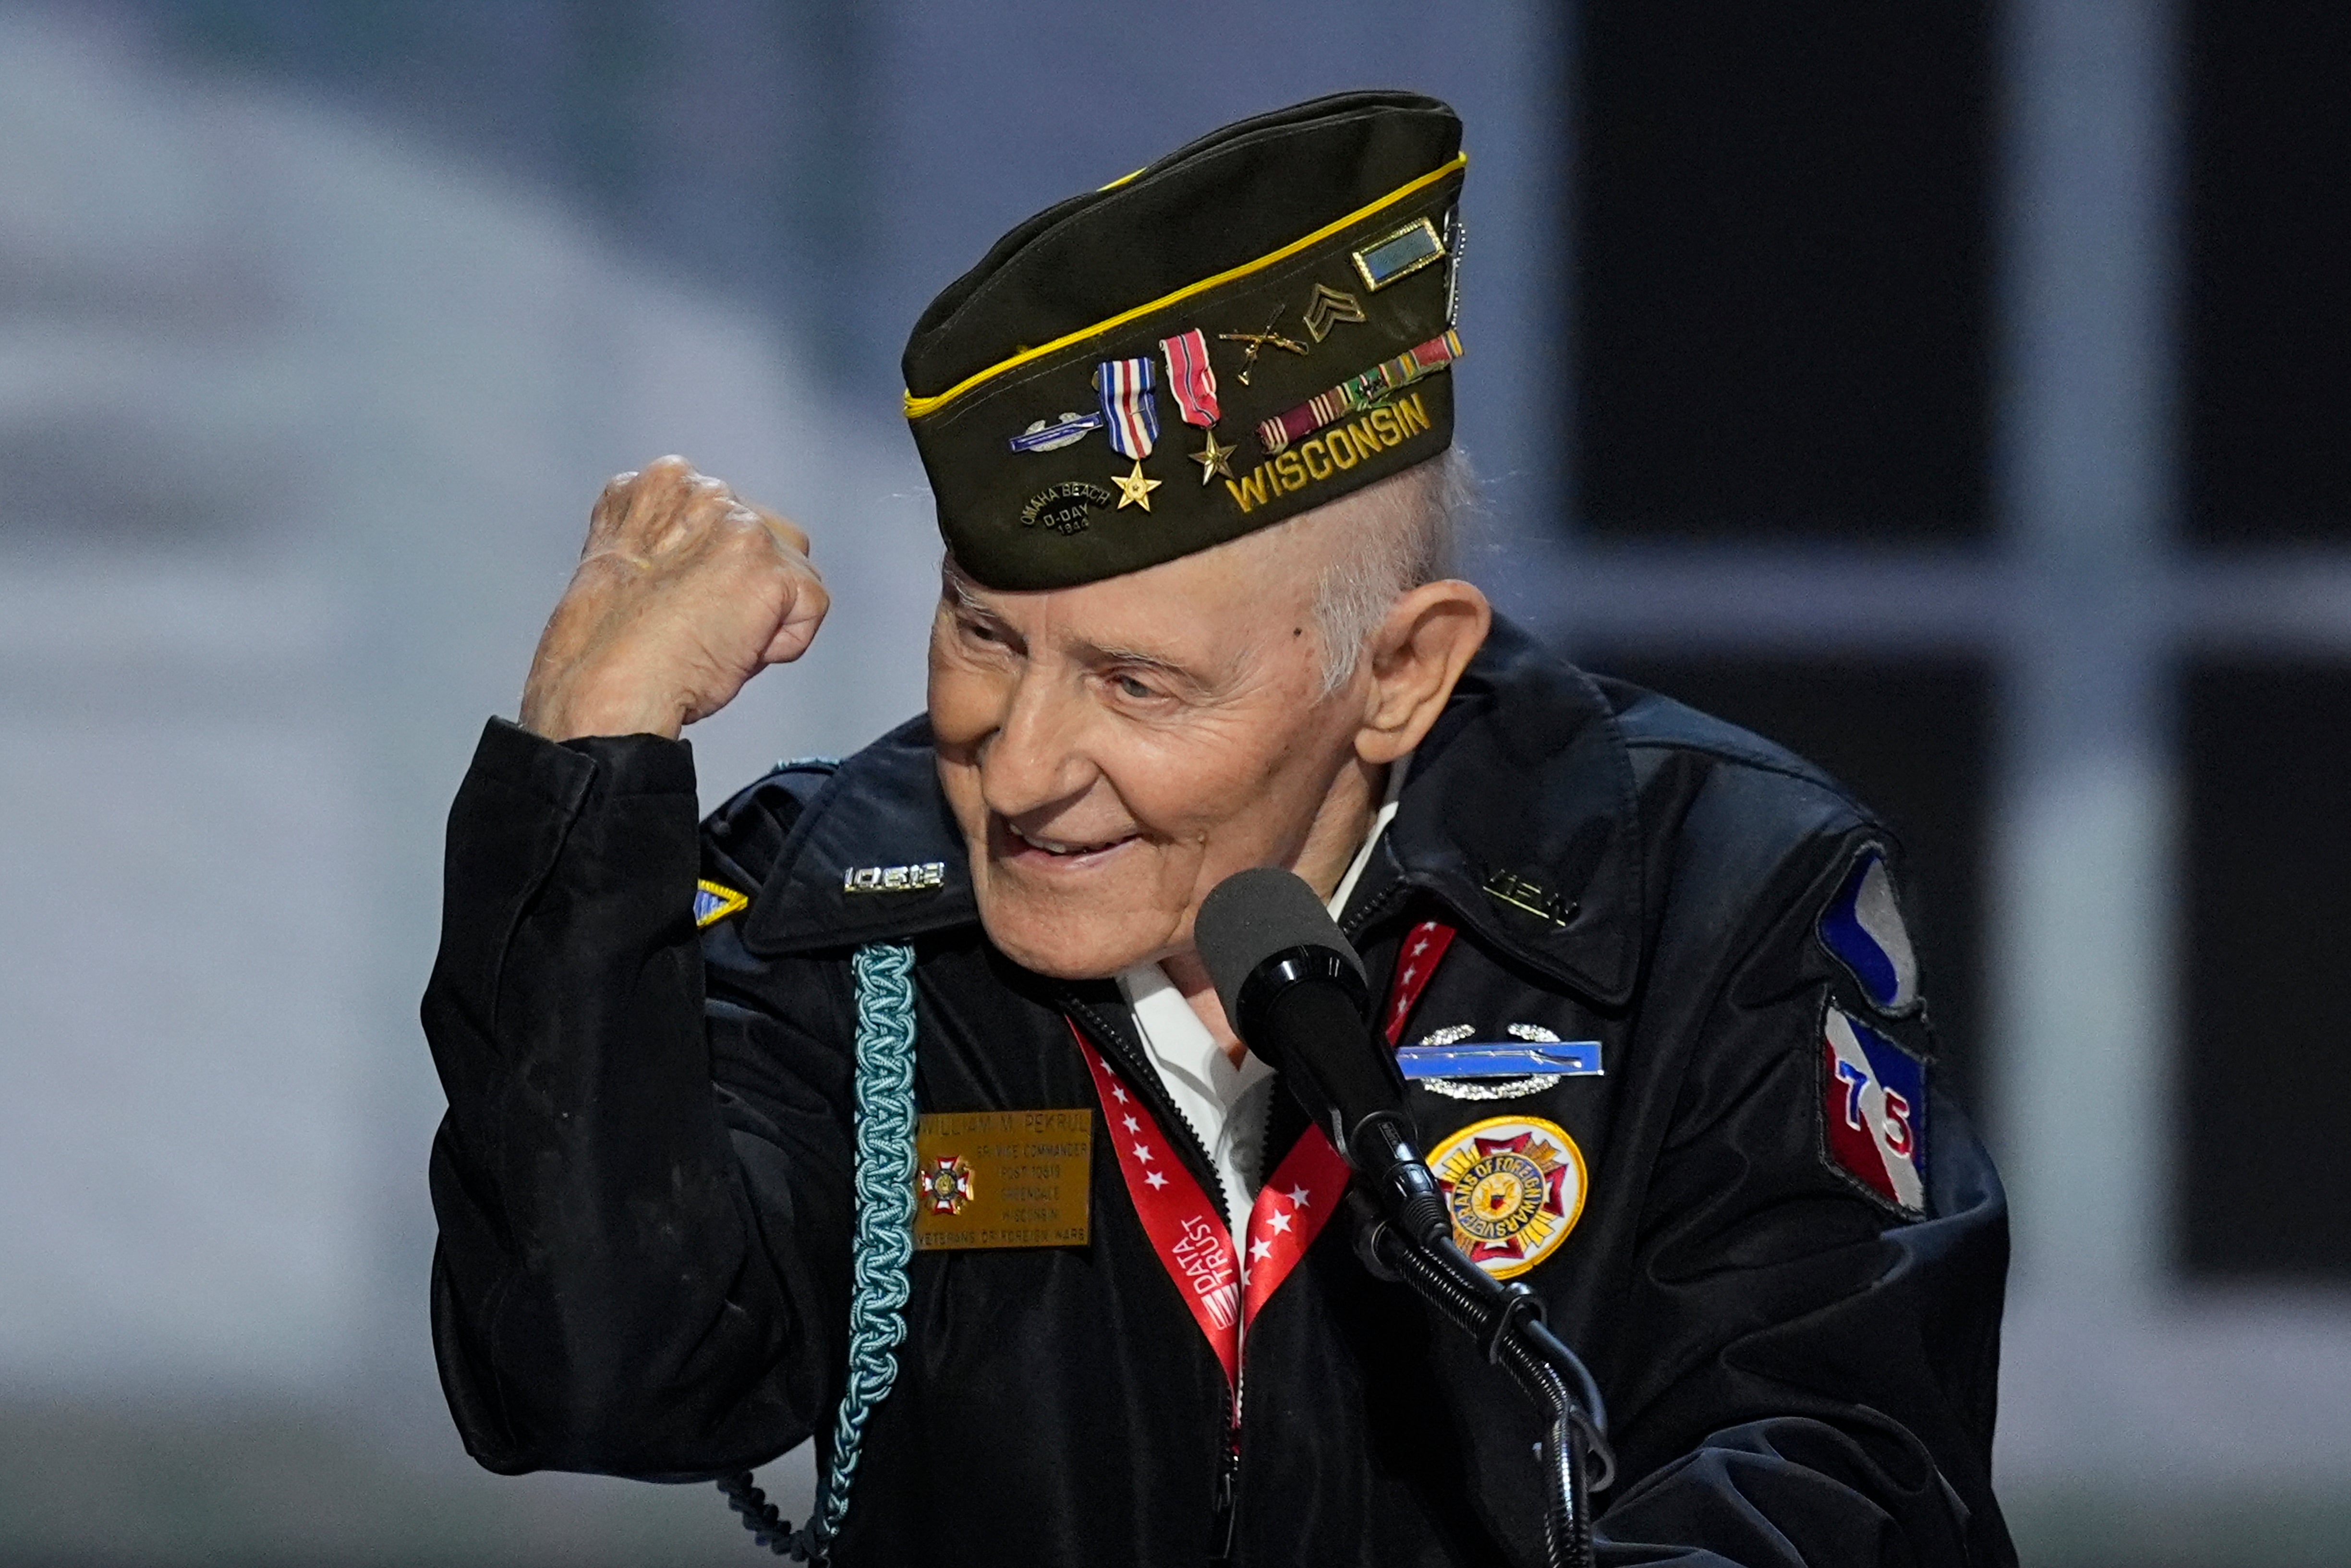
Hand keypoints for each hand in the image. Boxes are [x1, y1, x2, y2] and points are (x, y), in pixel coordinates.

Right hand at [518, 457, 828, 740]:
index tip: (683, 601)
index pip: (728, 518)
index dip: (717, 570)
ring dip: (770, 612)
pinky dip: (784, 644)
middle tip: (702, 625)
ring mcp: (740, 525)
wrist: (605, 685)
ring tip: (715, 637)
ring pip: (795, 570)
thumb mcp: (633, 561)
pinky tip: (734, 652)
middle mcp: (704, 489)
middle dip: (751, 585)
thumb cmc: (609, 645)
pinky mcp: (771, 568)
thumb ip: (678, 540)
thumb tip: (722, 560)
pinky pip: (811, 607)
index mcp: (662, 481)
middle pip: (770, 535)